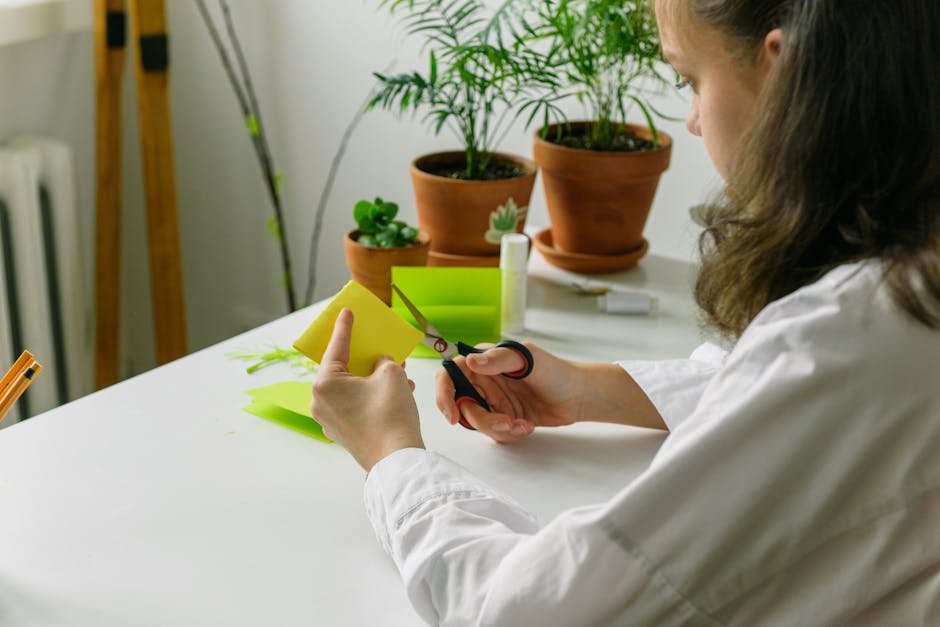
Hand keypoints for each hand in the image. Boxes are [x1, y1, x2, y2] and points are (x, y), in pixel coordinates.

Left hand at [310, 308, 423, 470]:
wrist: (397, 461)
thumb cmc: (390, 414)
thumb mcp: (391, 375)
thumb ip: (383, 361)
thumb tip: (380, 365)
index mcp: (324, 383)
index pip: (336, 347)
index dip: (344, 327)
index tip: (345, 312)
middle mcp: (320, 402)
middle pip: (342, 370)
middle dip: (364, 358)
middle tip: (375, 345)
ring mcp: (329, 421)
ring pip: (351, 389)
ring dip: (373, 379)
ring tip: (398, 372)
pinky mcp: (343, 434)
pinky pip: (355, 406)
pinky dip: (372, 396)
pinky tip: (397, 392)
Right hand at [434, 342, 583, 443]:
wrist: (579, 396)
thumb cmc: (556, 370)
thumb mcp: (528, 358)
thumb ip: (499, 359)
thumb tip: (470, 361)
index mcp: (484, 361)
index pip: (450, 374)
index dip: (444, 394)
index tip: (453, 415)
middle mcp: (484, 381)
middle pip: (461, 405)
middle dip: (481, 420)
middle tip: (504, 423)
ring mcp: (493, 401)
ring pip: (478, 423)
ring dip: (498, 428)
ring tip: (522, 424)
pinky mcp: (503, 418)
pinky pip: (494, 433)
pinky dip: (509, 434)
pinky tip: (527, 426)